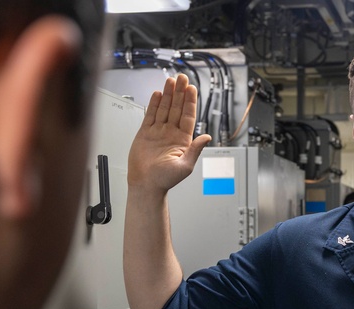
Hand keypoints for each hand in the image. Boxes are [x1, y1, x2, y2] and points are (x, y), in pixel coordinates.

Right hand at [127, 73, 211, 198]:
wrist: (145, 184)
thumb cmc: (165, 180)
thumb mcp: (186, 166)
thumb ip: (196, 149)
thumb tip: (207, 137)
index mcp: (183, 140)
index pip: (188, 116)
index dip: (190, 102)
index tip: (191, 88)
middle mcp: (171, 133)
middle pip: (177, 108)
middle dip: (179, 93)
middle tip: (181, 78)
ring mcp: (158, 132)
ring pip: (164, 109)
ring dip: (168, 95)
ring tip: (170, 81)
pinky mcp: (145, 133)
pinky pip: (150, 115)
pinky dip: (154, 104)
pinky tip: (158, 94)